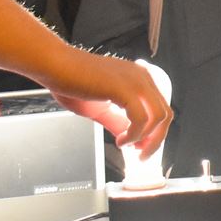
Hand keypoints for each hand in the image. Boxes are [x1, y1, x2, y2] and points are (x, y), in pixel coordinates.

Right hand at [46, 50, 171, 154]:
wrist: (55, 65)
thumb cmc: (72, 81)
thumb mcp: (100, 108)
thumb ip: (118, 122)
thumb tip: (128, 136)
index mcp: (139, 79)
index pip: (160, 109)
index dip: (155, 133)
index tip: (142, 148)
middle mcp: (142, 77)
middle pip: (165, 114)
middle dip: (156, 140)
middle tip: (141, 155)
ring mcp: (136, 81)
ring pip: (159, 117)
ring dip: (146, 139)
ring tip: (127, 145)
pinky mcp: (124, 88)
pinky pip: (141, 118)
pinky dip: (134, 135)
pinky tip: (121, 140)